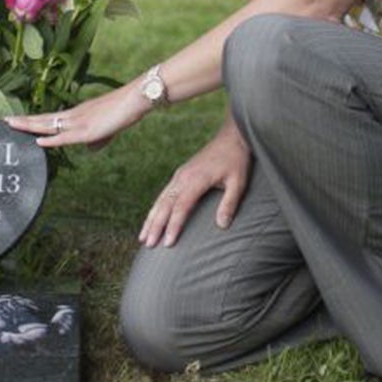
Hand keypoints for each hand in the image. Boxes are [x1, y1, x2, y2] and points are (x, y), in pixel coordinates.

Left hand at [5, 83, 144, 152]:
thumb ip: (98, 139)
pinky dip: (51, 140)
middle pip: (44, 118)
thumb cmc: (124, 110)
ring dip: (30, 125)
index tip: (19, 121)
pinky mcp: (88, 130)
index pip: (50, 117)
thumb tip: (90, 149)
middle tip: (5, 121)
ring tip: (11, 124)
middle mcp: (74, 115)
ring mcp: (79, 121)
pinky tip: (38, 141)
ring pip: (49, 124)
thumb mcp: (108, 129)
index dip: (34, 120)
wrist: (136, 98)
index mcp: (77, 114)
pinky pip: (65, 136)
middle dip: (24, 121)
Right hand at [138, 123, 250, 247]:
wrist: (231, 137)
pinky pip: (164, 194)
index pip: (181, 207)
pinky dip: (156, 208)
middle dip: (155, 226)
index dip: (173, 226)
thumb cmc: (236, 160)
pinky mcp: (180, 175)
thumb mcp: (238, 182)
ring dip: (151, 219)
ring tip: (143, 237)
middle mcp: (183, 177)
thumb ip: (229, 204)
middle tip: (148, 244)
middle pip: (165, 205)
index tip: (167, 243)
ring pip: (160, 200)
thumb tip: (222, 226)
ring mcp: (179, 175)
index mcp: (196, 179)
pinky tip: (152, 219)